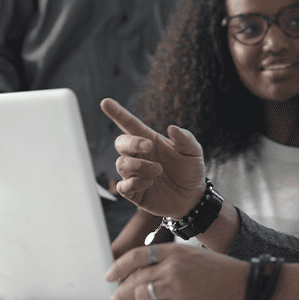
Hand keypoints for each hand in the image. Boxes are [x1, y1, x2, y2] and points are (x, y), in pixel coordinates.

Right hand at [101, 98, 205, 218]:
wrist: (192, 197)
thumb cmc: (190, 171)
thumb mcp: (193, 152)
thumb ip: (185, 139)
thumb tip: (172, 128)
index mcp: (150, 141)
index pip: (129, 124)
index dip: (117, 113)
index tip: (105, 102)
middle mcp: (139, 156)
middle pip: (121, 143)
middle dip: (132, 143)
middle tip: (149, 146)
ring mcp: (135, 174)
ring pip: (122, 164)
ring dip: (139, 166)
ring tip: (158, 171)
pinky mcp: (134, 192)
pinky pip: (123, 186)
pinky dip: (134, 183)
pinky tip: (149, 183)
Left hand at [106, 243, 246, 299]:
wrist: (243, 286)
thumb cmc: (222, 272)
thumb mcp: (193, 257)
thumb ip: (168, 262)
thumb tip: (141, 274)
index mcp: (175, 251)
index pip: (136, 256)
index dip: (118, 266)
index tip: (110, 275)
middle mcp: (172, 268)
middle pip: (134, 280)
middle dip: (119, 292)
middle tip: (114, 299)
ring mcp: (176, 289)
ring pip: (142, 298)